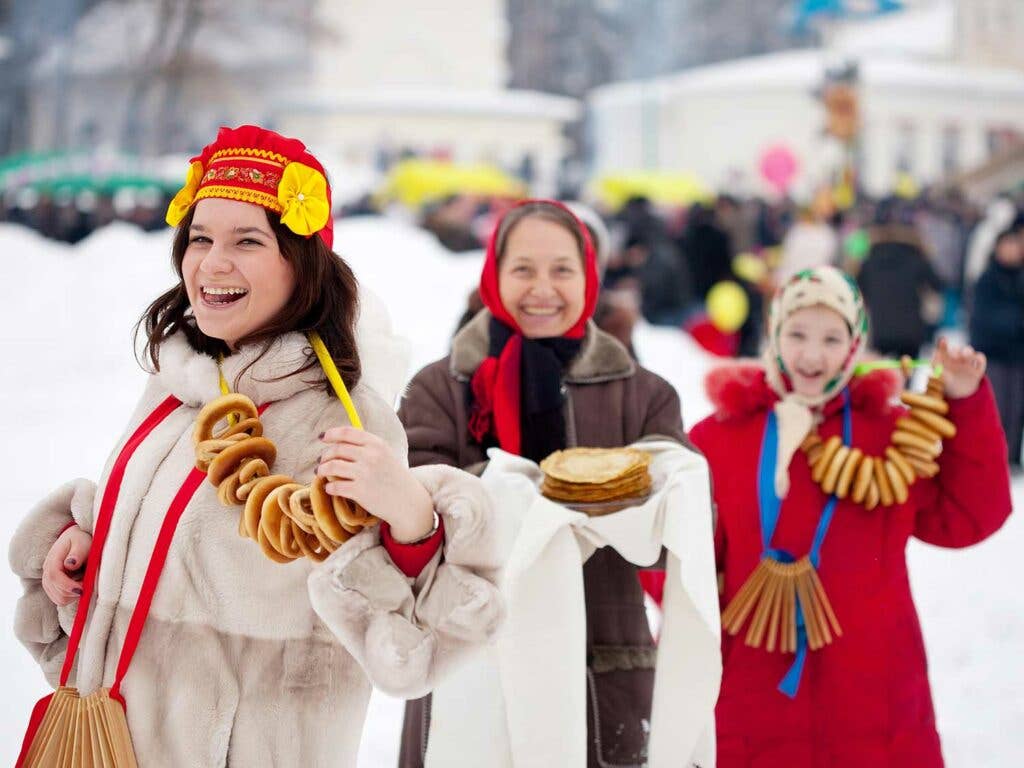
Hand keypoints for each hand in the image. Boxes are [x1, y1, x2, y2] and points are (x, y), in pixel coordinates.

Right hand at [42, 525, 91, 605]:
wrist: (74, 540)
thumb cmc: (80, 540)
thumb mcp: (82, 542)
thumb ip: (77, 553)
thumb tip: (70, 564)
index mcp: (53, 560)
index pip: (54, 577)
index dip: (68, 586)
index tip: (83, 588)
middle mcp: (46, 572)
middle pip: (57, 592)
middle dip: (74, 592)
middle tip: (88, 583)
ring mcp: (48, 581)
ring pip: (59, 599)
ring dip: (74, 595)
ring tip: (84, 581)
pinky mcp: (53, 587)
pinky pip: (61, 599)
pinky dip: (72, 596)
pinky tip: (79, 585)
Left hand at [318, 427, 435, 541]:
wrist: (408, 501)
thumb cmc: (394, 477)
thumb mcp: (385, 454)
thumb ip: (366, 446)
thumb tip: (339, 440)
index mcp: (376, 444)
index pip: (347, 432)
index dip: (331, 434)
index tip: (322, 437)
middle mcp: (370, 456)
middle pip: (337, 449)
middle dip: (325, 455)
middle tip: (321, 461)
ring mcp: (364, 474)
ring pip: (332, 467)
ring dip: (322, 470)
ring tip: (320, 473)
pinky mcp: (360, 491)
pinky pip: (335, 486)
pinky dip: (329, 487)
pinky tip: (329, 488)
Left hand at [933, 337, 985, 398]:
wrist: (959, 394)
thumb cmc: (947, 383)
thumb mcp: (939, 375)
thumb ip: (936, 365)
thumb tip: (934, 357)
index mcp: (945, 359)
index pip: (943, 348)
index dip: (942, 344)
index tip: (943, 341)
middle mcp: (957, 358)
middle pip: (957, 349)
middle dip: (955, 351)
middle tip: (954, 356)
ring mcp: (968, 362)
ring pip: (969, 351)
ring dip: (967, 352)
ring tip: (964, 357)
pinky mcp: (978, 367)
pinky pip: (980, 358)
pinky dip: (978, 358)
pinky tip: (974, 363)